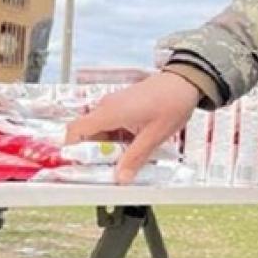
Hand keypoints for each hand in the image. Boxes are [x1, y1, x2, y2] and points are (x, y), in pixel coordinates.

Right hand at [65, 72, 200, 183]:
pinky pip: (111, 125)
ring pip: (99, 130)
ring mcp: (114, 105)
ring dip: (107, 146)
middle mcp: (107, 106)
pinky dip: (116, 138)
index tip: (80, 166)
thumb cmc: (172, 101)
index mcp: (110, 112)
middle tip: (107, 168)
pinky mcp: (123, 105)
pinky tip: (131, 146)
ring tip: (124, 159)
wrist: (185, 80)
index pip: (74, 131)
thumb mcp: (154, 136)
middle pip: (86, 134)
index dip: (72, 150)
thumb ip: (135, 158)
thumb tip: (121, 177)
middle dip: (93, 153)